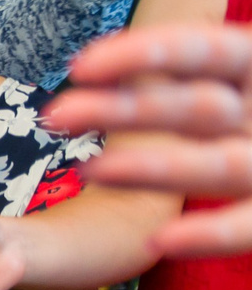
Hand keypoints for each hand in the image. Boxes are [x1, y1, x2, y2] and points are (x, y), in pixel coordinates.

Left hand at [50, 21, 251, 257]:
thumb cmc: (247, 128)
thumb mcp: (228, 95)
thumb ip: (193, 80)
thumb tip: (121, 48)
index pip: (207, 51)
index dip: (147, 53)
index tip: (81, 65)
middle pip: (198, 108)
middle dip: (129, 109)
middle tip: (57, 115)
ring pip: (220, 166)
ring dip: (156, 169)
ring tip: (92, 171)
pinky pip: (249, 227)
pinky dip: (212, 234)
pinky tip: (160, 241)